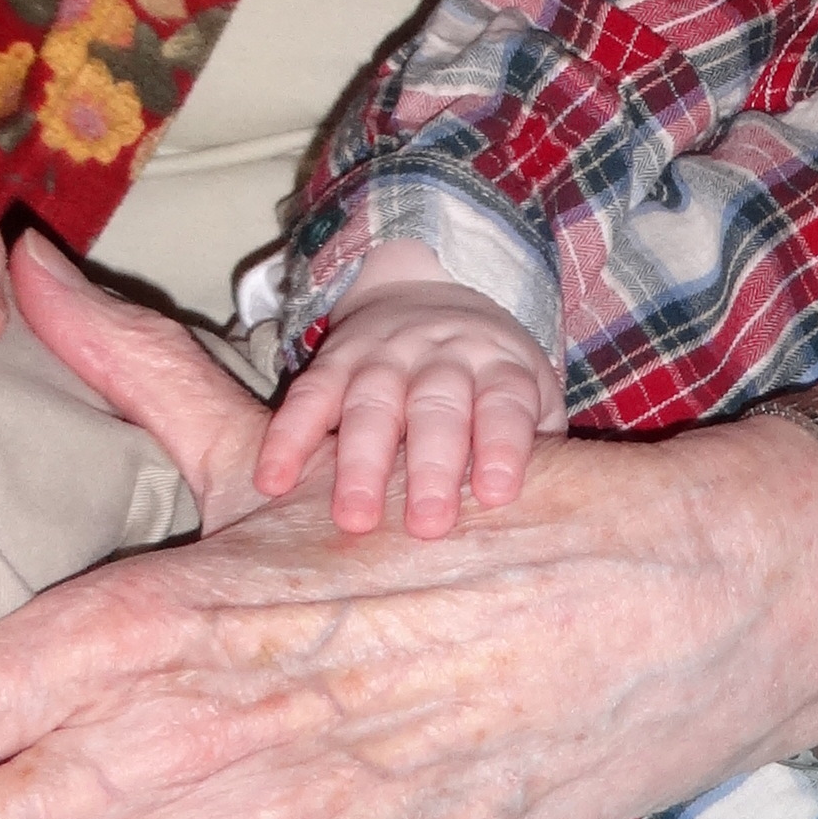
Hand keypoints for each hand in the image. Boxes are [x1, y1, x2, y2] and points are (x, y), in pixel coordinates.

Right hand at [254, 242, 565, 532]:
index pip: (505, 404)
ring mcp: (385, 355)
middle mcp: (443, 357)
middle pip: (437, 407)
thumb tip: (544, 514)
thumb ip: (534, 444)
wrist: (430, 291)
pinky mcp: (334, 360)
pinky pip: (308, 396)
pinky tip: (273, 480)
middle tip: (426, 526)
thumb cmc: (487, 379)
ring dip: (359, 461)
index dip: (503, 446)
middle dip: (431, 466)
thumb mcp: (528, 395)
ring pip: (371, 404)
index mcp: (499, 368)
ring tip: (353, 517)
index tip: (496, 494)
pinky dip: (288, 437)